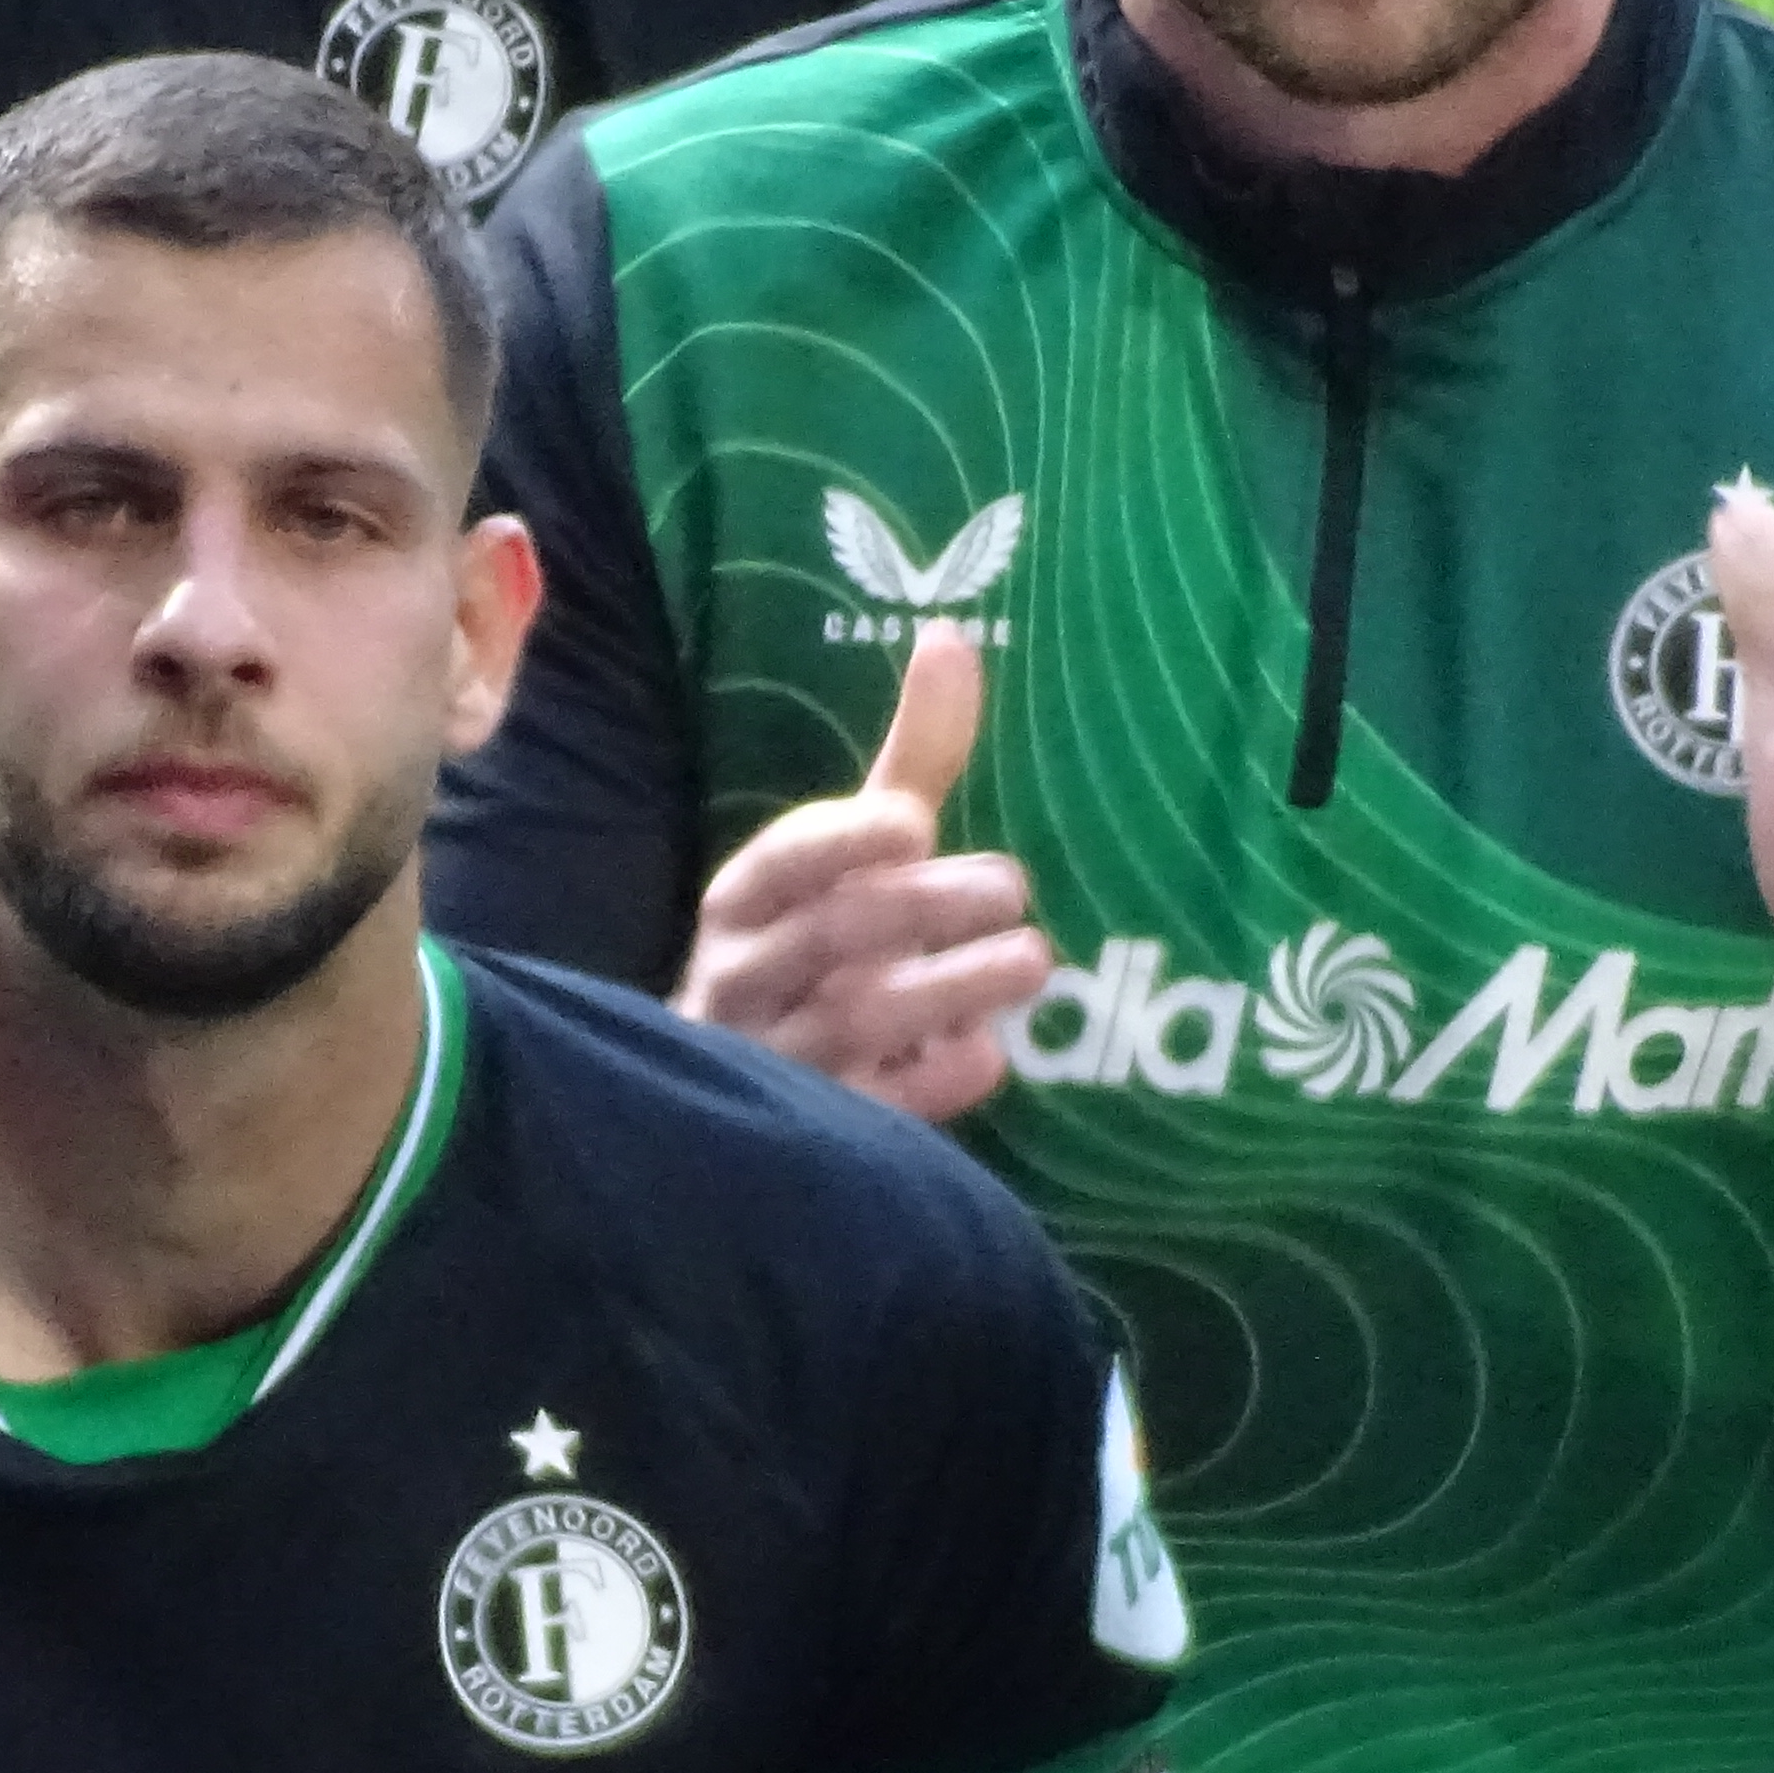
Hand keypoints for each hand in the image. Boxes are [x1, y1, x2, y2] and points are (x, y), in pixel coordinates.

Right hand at [671, 628, 1048, 1120]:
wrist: (739, 1106)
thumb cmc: (816, 955)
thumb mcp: (857, 861)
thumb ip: (909, 762)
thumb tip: (953, 635)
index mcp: (743, 905)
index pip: (779, 864)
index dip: (843, 842)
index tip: (914, 826)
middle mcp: (743, 982)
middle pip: (831, 936)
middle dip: (925, 908)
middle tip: (1013, 891)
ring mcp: (769, 1066)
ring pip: (853, 1020)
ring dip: (950, 987)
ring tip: (1034, 961)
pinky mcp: (806, 1137)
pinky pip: (871, 1110)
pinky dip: (929, 1082)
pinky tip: (983, 1057)